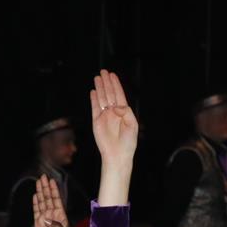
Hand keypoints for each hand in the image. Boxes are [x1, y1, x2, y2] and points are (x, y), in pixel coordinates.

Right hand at [32, 175, 74, 226]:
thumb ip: (56, 226)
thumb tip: (46, 219)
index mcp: (61, 215)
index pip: (56, 199)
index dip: (53, 190)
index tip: (51, 181)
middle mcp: (53, 214)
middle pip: (48, 198)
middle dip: (45, 188)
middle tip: (42, 177)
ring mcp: (45, 218)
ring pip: (42, 202)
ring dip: (40, 193)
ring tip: (38, 183)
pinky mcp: (38, 224)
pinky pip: (36, 211)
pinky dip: (35, 203)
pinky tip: (34, 196)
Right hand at [90, 69, 137, 205]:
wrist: (117, 155)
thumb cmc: (128, 142)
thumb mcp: (132, 125)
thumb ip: (126, 112)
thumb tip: (116, 105)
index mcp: (123, 112)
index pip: (119, 95)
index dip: (115, 84)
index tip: (112, 75)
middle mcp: (113, 112)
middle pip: (109, 94)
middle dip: (107, 82)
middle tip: (104, 71)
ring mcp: (104, 116)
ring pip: (101, 98)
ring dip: (100, 88)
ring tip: (97, 77)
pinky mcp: (96, 122)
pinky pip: (94, 108)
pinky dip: (94, 99)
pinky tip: (93, 91)